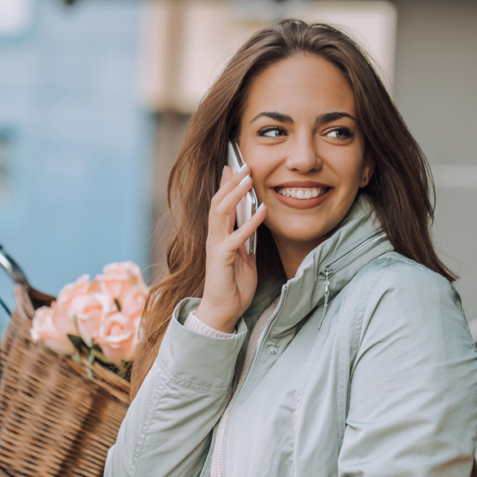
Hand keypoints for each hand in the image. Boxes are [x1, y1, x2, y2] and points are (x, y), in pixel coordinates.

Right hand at [194, 166, 267, 333]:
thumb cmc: (232, 287)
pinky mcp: (220, 258)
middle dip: (231, 183)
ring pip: (221, 213)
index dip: (226, 185)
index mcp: (219, 237)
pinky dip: (250, 223)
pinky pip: (236, 237)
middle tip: (244, 165)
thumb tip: (254, 227)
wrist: (222, 311)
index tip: (233, 167)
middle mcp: (214, 238)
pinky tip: (262, 211)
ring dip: (235, 195)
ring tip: (248, 179)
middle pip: (219, 203)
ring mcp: (215, 246)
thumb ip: (246, 242)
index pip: (221, 205)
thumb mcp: (244, 259)